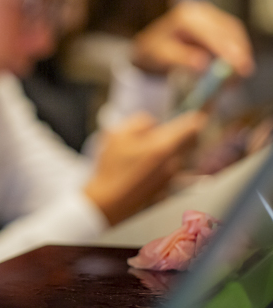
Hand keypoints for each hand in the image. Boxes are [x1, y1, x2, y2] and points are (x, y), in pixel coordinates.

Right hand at [84, 111, 205, 225]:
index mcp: (163, 146)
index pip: (191, 127)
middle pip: (193, 142)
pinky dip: (173, 161)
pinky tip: (156, 161)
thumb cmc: (112, 168)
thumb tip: (153, 123)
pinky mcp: (168, 187)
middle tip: (187, 123)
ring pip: (186, 155)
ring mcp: (172, 177)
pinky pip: (177, 169)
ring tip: (165, 142)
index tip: (202, 109)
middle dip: (191, 130)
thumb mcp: (118, 135)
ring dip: (182, 146)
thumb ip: (139, 122)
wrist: (109, 201)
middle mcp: (174, 162)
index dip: (198, 115)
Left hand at [131, 1, 253, 77]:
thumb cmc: (154, 50)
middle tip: (243, 72)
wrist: (151, 47)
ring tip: (239, 75)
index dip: (225, 47)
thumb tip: (202, 64)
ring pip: (234, 34)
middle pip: (227, 30)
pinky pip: (234, 39)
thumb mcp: (160, 55)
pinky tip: (236, 69)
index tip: (236, 64)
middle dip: (238, 51)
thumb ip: (180, 58)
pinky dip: (237, 54)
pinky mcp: (220, 28)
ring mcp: (212, 18)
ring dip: (240, 53)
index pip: (210, 31)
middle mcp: (201, 13)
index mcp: (186, 17)